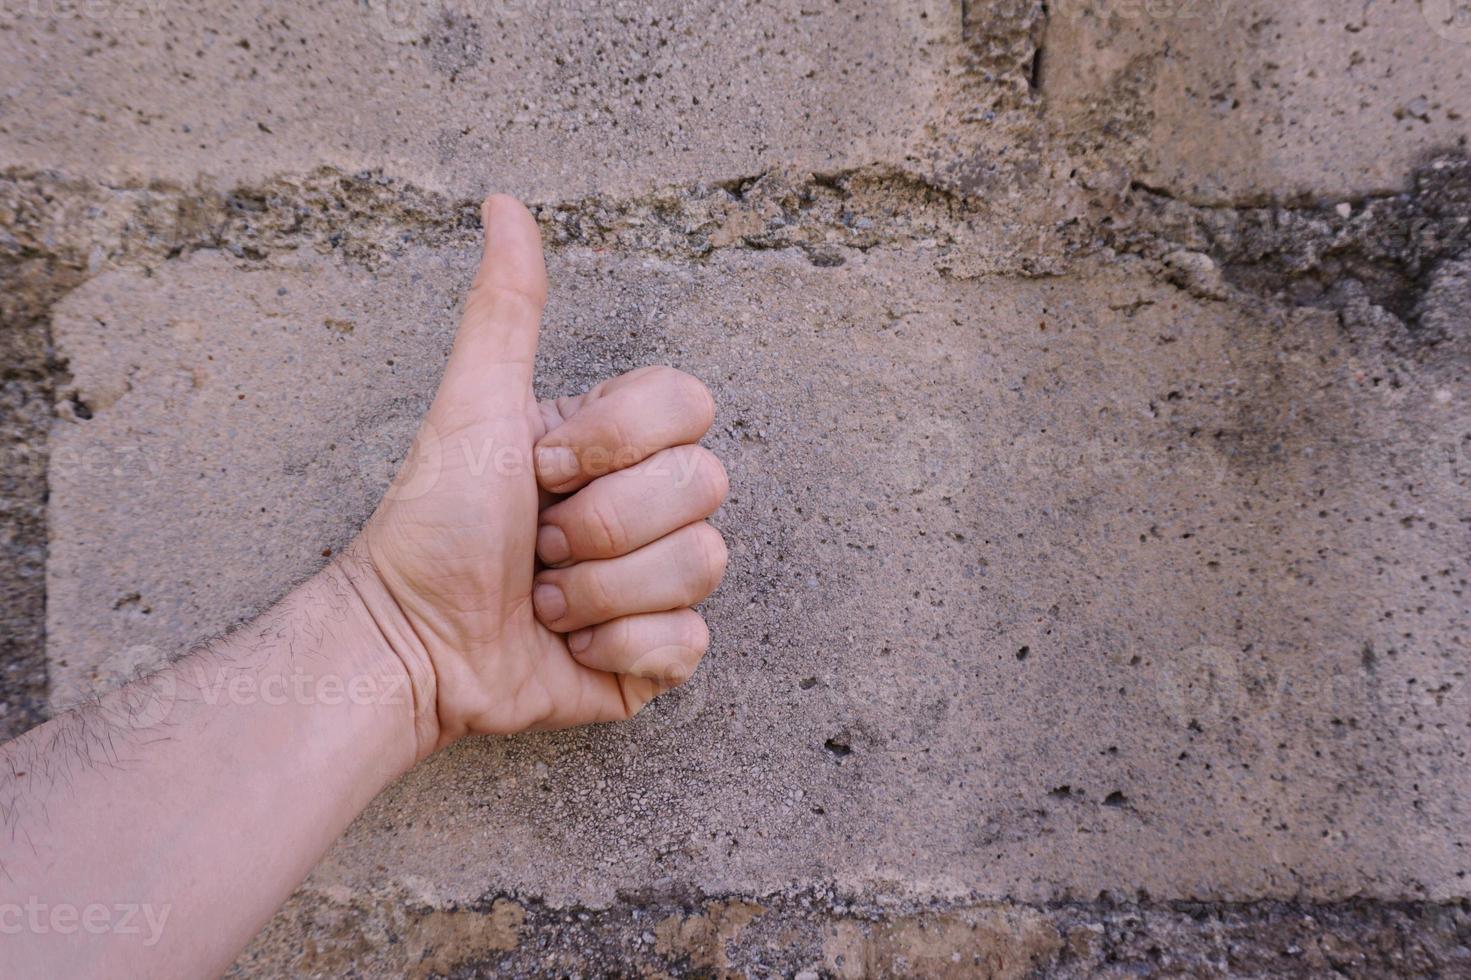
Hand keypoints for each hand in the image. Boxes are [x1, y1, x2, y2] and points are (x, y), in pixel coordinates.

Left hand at [348, 196, 727, 758]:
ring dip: (601, 590)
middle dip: (601, 523)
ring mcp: (658, 582)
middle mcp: (648, 505)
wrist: (411, 643)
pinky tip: (568, 645)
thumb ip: (506, 310)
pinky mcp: (657, 653)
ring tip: (544, 598)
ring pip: (702, 564)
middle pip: (704, 487)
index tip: (541, 466)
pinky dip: (617, 648)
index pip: (689, 407)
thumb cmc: (433, 523)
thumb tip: (502, 204)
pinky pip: (688, 641)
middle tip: (535, 542)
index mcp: (616, 443)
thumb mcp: (473, 405)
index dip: (618, 442)